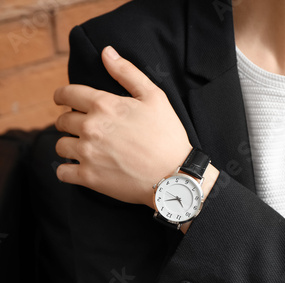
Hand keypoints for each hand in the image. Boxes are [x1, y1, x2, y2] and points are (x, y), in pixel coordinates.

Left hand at [54, 46, 191, 208]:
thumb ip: (127, 73)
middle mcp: (91, 127)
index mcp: (104, 105)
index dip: (61, 96)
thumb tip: (106, 53)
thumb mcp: (154, 97)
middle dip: (68, 123)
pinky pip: (62, 172)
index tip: (61, 100)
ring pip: (60, 146)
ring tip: (81, 150)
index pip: (67, 94)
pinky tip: (77, 169)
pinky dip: (66, 171)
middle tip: (79, 129)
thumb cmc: (167, 136)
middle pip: (62, 121)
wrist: (172, 175)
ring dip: (68, 146)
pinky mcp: (89, 177)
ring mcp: (88, 153)